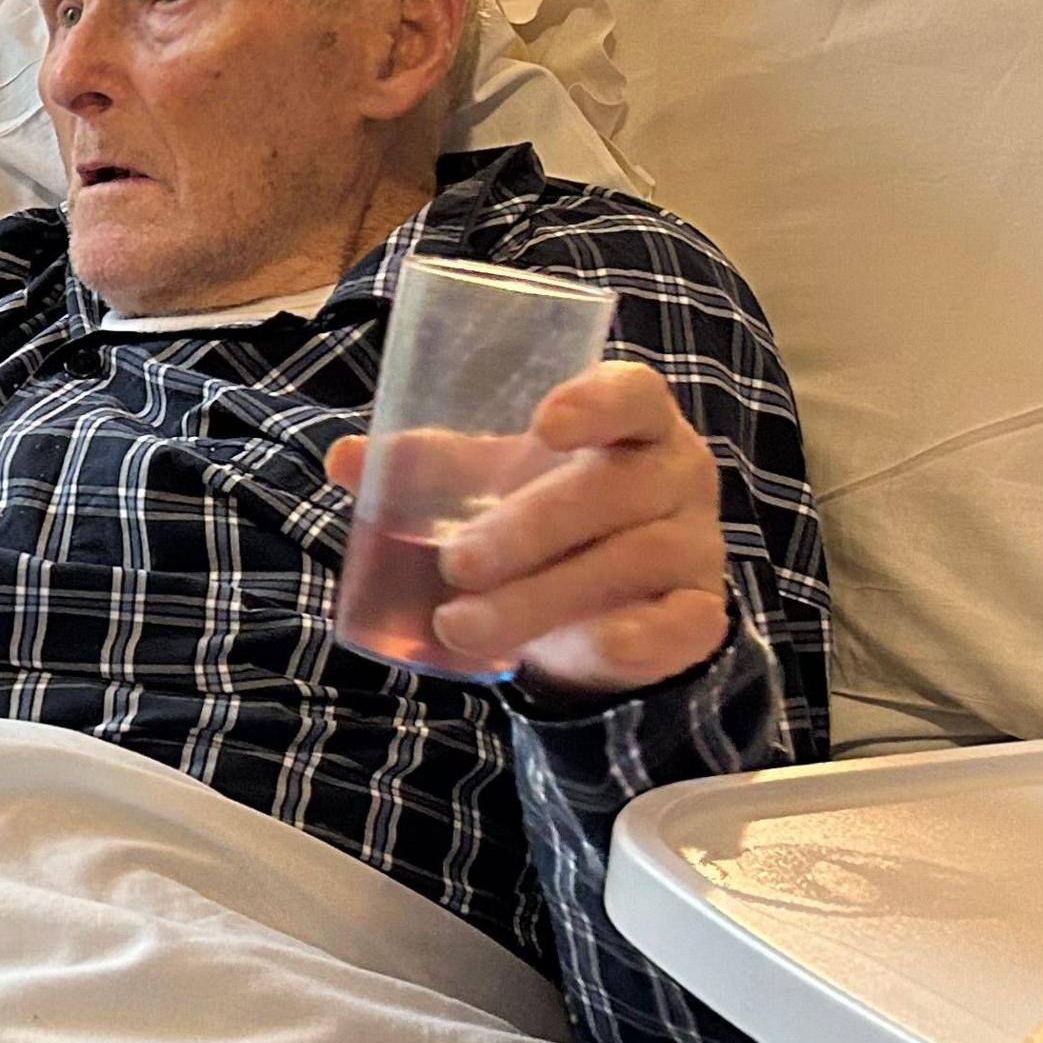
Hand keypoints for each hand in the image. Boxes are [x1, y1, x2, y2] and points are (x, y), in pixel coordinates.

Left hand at [323, 361, 729, 696]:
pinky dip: (634, 637)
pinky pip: (680, 624)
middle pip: (613, 489)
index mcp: (633, 422)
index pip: (634, 394)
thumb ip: (426, 465)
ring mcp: (695, 544)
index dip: (596, 403)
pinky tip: (589, 648)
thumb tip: (342, 460)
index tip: (543, 424)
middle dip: (527, 529)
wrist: (609, 597)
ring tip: (459, 626)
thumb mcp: (493, 478)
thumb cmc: (548, 507)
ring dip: (541, 598)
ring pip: (630, 562)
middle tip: (454, 564)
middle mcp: (675, 475)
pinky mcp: (700, 613)